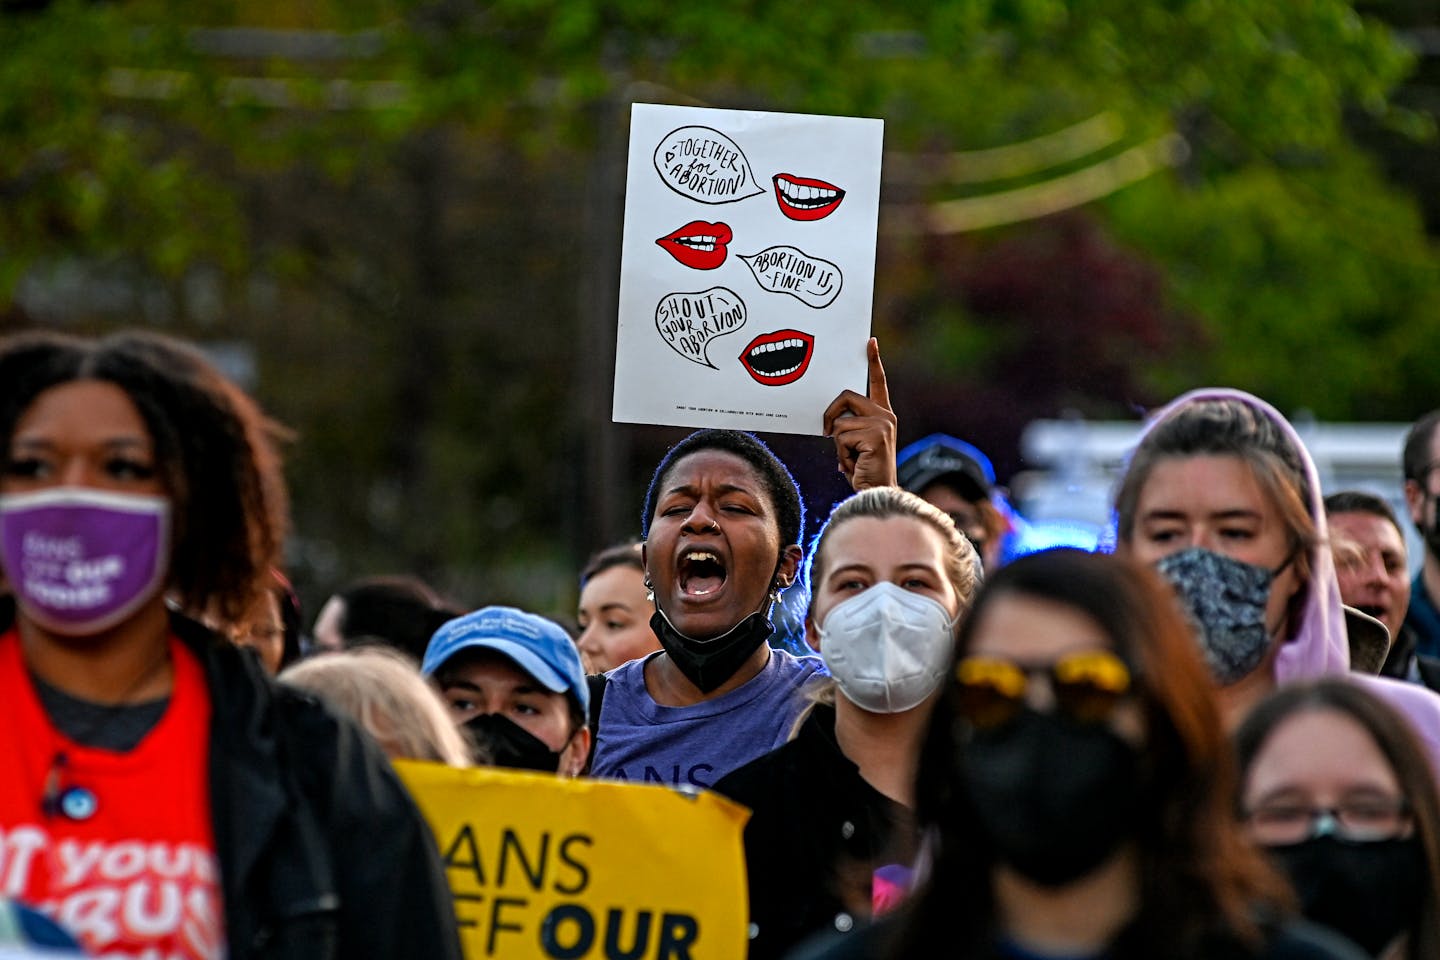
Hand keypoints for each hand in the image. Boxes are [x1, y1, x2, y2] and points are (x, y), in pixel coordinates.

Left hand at [823, 337, 896, 490]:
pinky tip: (855, 464)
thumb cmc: (864, 471)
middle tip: (825, 433)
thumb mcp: (855, 444)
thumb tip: (830, 424)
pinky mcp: (875, 436)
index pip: (877, 383)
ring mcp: (882, 424)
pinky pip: (841, 437)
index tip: (870, 342)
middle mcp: (885, 416)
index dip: (874, 361)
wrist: (877, 493)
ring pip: (839, 423)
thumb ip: (849, 427)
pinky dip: (842, 454)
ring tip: (851, 459)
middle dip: (830, 415)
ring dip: (838, 445)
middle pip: (846, 396)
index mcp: (882, 414)